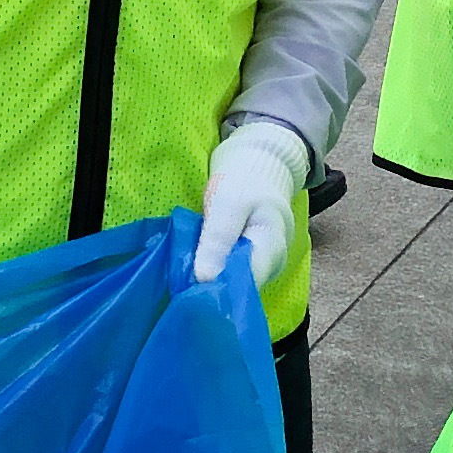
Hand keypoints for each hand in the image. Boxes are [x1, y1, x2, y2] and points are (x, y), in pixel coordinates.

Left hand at [193, 119, 311, 293]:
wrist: (259, 161)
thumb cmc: (245, 178)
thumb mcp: (228, 203)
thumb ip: (218, 240)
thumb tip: (204, 280)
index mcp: (272, 249)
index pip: (244, 287)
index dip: (216, 292)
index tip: (188, 289)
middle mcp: (272, 264)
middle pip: (239, 288)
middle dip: (210, 287)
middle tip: (180, 281)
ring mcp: (263, 263)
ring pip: (234, 281)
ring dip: (209, 278)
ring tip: (184, 273)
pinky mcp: (250, 258)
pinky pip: (230, 272)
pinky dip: (213, 269)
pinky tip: (195, 264)